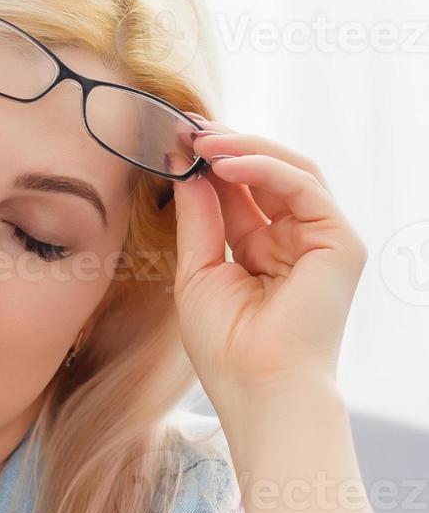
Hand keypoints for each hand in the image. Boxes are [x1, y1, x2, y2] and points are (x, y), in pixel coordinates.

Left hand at [171, 114, 366, 409]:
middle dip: (225, 146)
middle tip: (184, 124)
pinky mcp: (340, 242)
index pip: (239, 192)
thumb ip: (197, 216)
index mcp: (264, 250)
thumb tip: (183, 165)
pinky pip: (302, 186)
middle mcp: (297, 240)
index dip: (208, 163)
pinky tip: (223, 162)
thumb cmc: (225, 345)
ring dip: (241, 148)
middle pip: (265, 174)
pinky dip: (263, 167)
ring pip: (288, 170)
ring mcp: (323, 240)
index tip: (171, 138)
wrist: (257, 387)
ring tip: (199, 138)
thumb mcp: (198, 269)